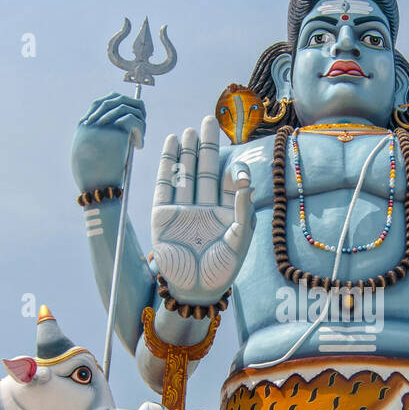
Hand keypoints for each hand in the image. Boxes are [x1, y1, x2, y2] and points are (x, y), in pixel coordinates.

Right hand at [71, 92, 146, 191]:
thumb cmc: (92, 180)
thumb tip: (112, 135)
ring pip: (129, 109)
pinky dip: (141, 131)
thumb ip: (93, 141)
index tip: (128, 111)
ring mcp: (105, 123)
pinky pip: (135, 120)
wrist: (96, 188)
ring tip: (138, 140)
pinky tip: (139, 146)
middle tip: (141, 121)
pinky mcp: (117, 130)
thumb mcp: (86, 156)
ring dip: (139, 122)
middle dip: (132, 107)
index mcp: (84, 126)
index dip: (116, 104)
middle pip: (116, 99)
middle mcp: (93, 120)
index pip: (100, 103)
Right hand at [151, 116, 254, 305]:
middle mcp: (205, 207)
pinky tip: (170, 144)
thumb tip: (245, 180)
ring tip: (190, 130)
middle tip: (208, 120)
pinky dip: (168, 164)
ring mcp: (184, 209)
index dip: (230, 165)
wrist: (194, 290)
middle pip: (207, 169)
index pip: (229, 181)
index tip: (232, 155)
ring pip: (186, 173)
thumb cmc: (222, 270)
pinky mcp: (163, 214)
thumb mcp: (240, 241)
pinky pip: (165, 184)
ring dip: (188, 151)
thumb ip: (244, 211)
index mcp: (227, 212)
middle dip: (207, 146)